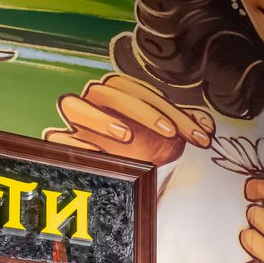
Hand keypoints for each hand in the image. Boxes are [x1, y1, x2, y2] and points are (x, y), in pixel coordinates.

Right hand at [45, 74, 213, 164]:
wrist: (122, 171)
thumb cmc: (147, 146)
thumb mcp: (172, 137)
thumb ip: (190, 126)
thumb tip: (209, 125)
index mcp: (120, 92)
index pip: (146, 93)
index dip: (175, 113)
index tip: (199, 137)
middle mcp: (94, 101)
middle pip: (110, 91)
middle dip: (143, 111)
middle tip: (170, 133)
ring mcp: (74, 122)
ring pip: (72, 104)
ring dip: (100, 118)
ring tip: (127, 137)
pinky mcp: (60, 144)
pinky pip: (54, 138)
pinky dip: (69, 143)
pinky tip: (94, 153)